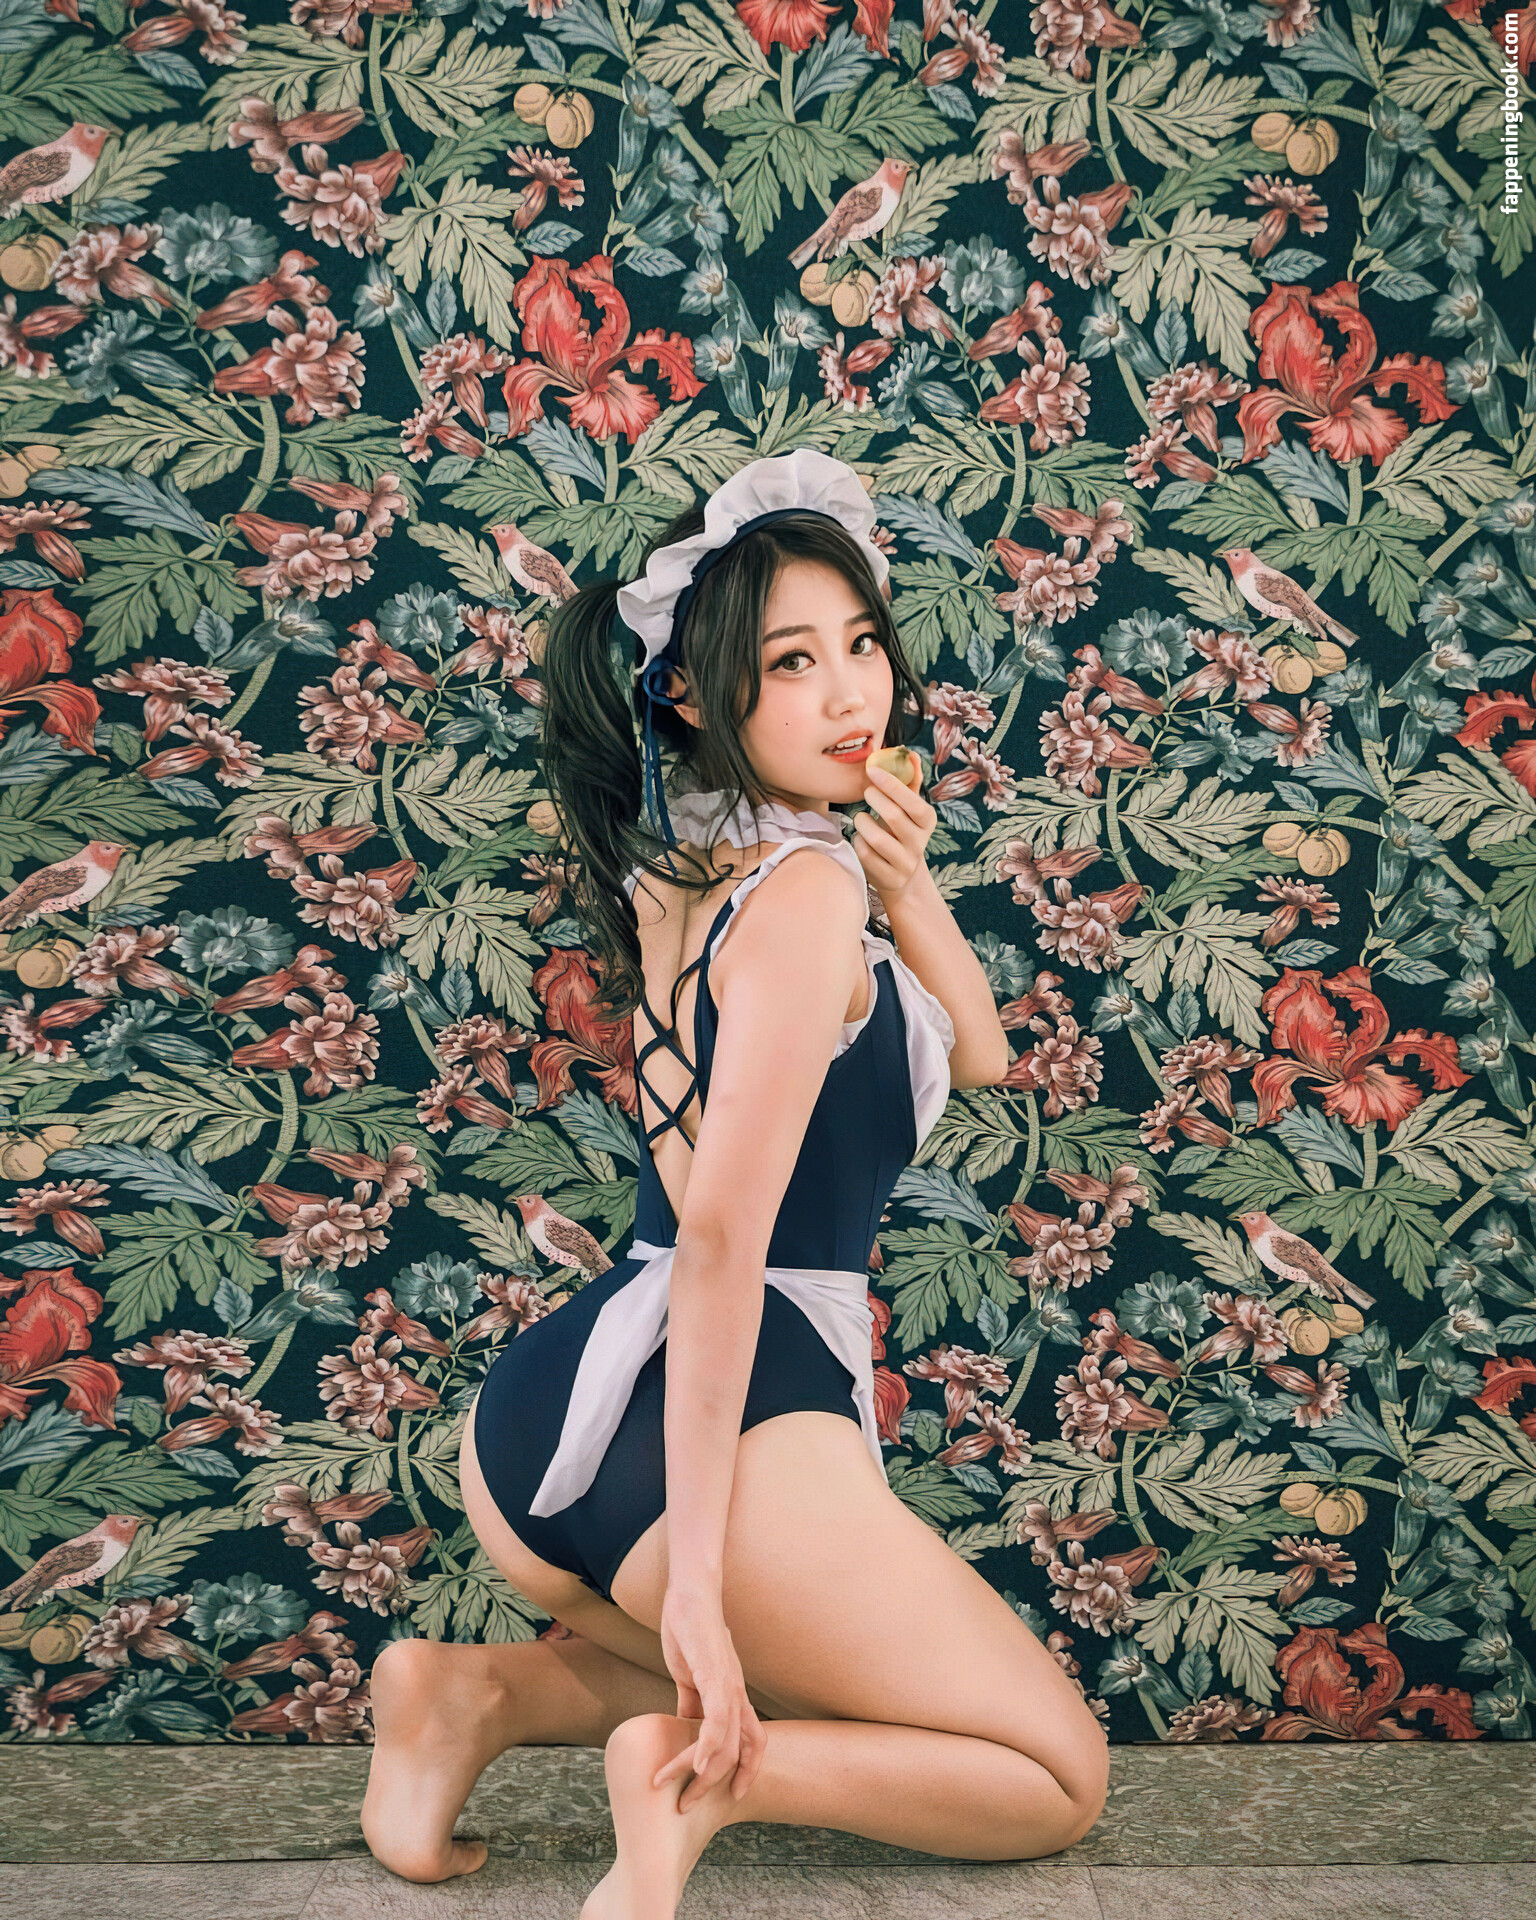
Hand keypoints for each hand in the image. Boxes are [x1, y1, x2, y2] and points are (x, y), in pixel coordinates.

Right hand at [652, 1583, 765, 1811]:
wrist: (690, 1594)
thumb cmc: (690, 1631)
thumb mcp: (691, 1674)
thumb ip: (691, 1702)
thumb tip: (685, 1726)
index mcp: (734, 1694)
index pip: (754, 1741)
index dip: (748, 1770)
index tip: (734, 1794)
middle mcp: (737, 1693)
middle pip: (742, 1751)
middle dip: (719, 1785)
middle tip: (689, 1805)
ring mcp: (727, 1684)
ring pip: (727, 1743)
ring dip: (704, 1774)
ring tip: (681, 1794)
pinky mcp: (712, 1674)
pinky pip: (715, 1719)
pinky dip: (708, 1746)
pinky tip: (693, 1764)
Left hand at [851, 759, 934, 905]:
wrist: (902, 875)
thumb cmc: (901, 831)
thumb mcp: (908, 809)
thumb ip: (909, 781)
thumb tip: (911, 752)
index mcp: (927, 821)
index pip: (913, 801)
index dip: (891, 783)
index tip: (871, 769)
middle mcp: (919, 843)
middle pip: (893, 817)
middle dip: (875, 799)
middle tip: (866, 791)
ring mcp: (904, 864)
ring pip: (876, 838)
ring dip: (862, 822)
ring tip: (861, 818)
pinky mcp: (888, 878)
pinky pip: (864, 855)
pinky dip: (857, 842)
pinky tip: (860, 839)